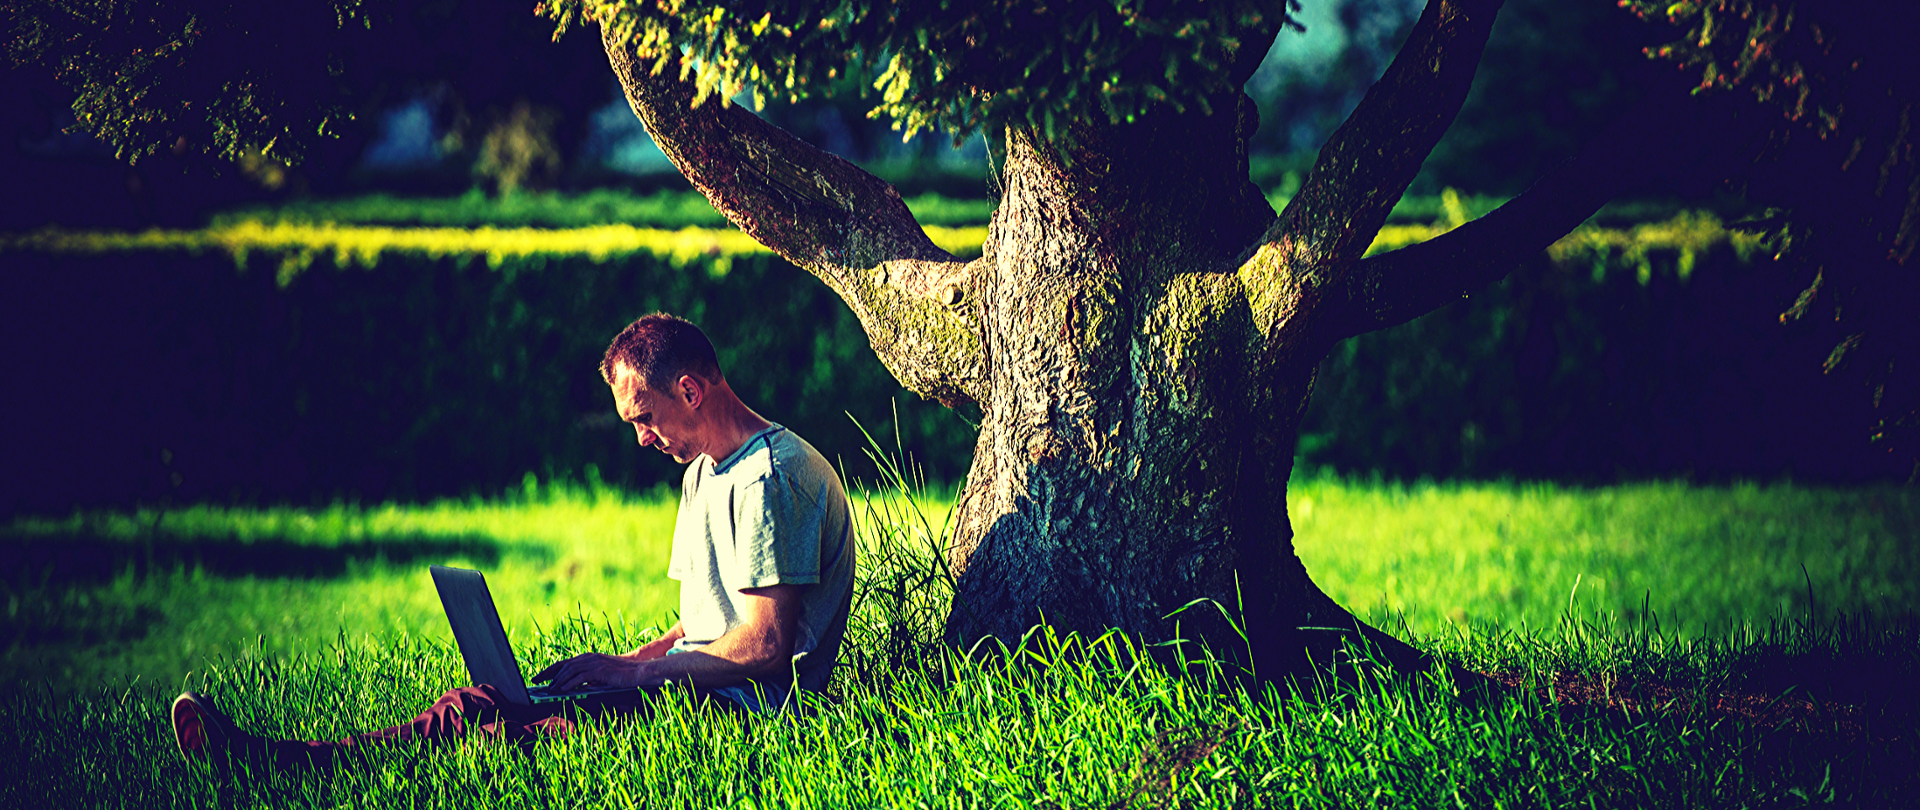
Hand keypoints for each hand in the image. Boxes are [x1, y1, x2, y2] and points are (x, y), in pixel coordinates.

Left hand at [531, 652, 649, 690]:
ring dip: (558, 681)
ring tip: (549, 690)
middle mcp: (589, 658)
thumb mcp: (601, 676)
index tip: (538, 677)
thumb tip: (573, 688)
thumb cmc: (620, 676)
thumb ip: (587, 679)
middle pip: (563, 665)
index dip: (549, 670)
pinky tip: (562, 691)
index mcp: (588, 658)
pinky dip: (569, 684)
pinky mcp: (599, 671)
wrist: (638, 672)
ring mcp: (594, 663)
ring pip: (569, 671)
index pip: (564, 663)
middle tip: (537, 683)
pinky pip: (580, 677)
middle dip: (548, 674)